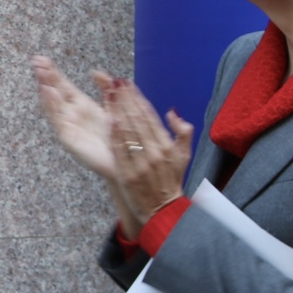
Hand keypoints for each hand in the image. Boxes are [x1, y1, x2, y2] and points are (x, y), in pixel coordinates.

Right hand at [31, 56, 119, 179]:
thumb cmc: (119, 136)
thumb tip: (95, 72)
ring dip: (46, 90)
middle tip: (36, 61)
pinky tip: (48, 93)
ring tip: (40, 74)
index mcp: (82, 105)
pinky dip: (52, 107)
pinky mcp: (69, 139)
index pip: (63, 85)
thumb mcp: (113, 106)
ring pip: (53, 105)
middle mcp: (72, 115)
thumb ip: (106, 88)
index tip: (42, 59)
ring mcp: (69, 126)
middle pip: (55, 92)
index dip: (53, 72)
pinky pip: (58, 121)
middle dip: (45, 77)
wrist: (127, 160)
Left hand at [103, 78, 193, 223]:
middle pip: (138, 120)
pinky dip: (115, 135)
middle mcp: (155, 153)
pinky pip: (120, 151)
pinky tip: (109, 120)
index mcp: (167, 146)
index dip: (138, 98)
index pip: (150, 116)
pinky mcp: (128, 175)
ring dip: (118, 111)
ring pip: (128, 132)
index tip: (127, 83)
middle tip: (115, 82)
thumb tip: (172, 111)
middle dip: (125, 99)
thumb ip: (182, 132)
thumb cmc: (171, 180)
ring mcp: (141, 164)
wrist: (163, 210)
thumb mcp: (184, 156)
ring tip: (109, 93)